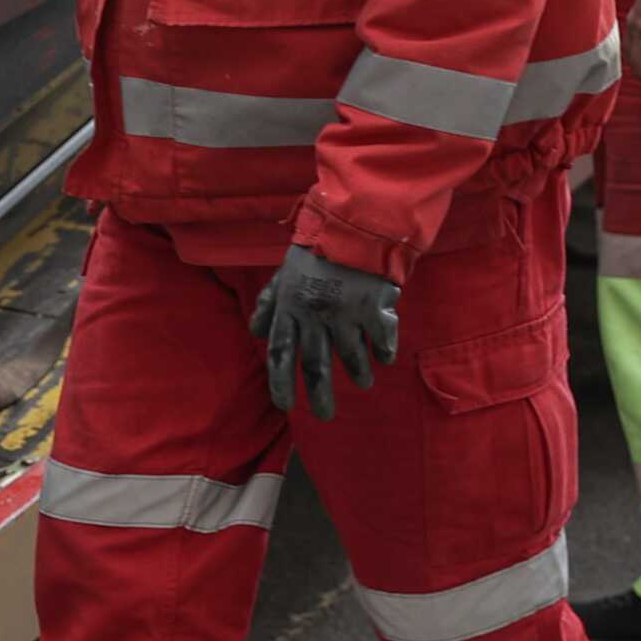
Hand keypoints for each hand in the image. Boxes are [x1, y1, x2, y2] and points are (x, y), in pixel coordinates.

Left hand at [249, 245, 402, 420]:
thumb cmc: (317, 249)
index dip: (280, 382)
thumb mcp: (284, 272)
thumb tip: (255, 330)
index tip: (284, 406)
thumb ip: (269, 302)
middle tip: (325, 417)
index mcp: (290, 308)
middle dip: (320, 395)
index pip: (279, 353)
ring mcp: (346, 313)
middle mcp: (315, 316)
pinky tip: (385, 359)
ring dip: (358, 373)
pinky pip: (381, 338)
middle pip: (314, 364)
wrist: (356, 223)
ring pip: (350, 356)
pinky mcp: (375, 306)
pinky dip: (384, 351)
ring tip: (363, 383)